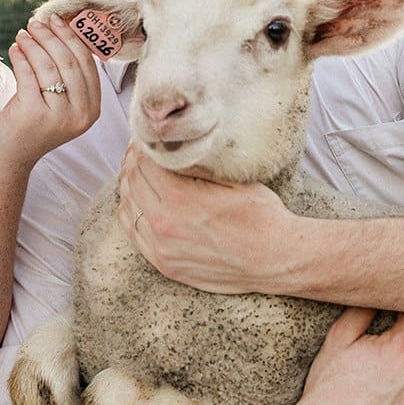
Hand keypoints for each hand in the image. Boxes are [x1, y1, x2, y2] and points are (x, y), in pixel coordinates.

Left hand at [0, 16, 99, 164]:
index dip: (72, 38)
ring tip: (22, 34)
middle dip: (52, 37)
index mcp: (91, 110)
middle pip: (69, 62)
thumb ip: (65, 74)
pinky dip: (20, 57)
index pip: (87, 64)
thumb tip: (60, 29)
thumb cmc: (30, 124)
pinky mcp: (33, 114)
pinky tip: (14, 49)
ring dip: (34, 44)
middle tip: (36, 23)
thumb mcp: (57, 102)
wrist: (7, 158)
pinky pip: (28, 75)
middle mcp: (80, 115)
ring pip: (48, 66)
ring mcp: (58, 116)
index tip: (57, 20)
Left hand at [117, 146, 290, 293]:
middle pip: (132, 182)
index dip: (142, 146)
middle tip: (138, 152)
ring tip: (136, 174)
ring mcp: (162, 248)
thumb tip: (170, 148)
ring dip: (128, 187)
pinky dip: (131, 214)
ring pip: (128, 209)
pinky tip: (137, 203)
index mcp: (180, 198)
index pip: (144, 162)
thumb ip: (195, 165)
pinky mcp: (165, 265)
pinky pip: (133, 235)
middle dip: (133, 163)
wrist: (276, 259)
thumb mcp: (231, 179)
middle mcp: (165, 224)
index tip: (146, 139)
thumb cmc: (261, 216)